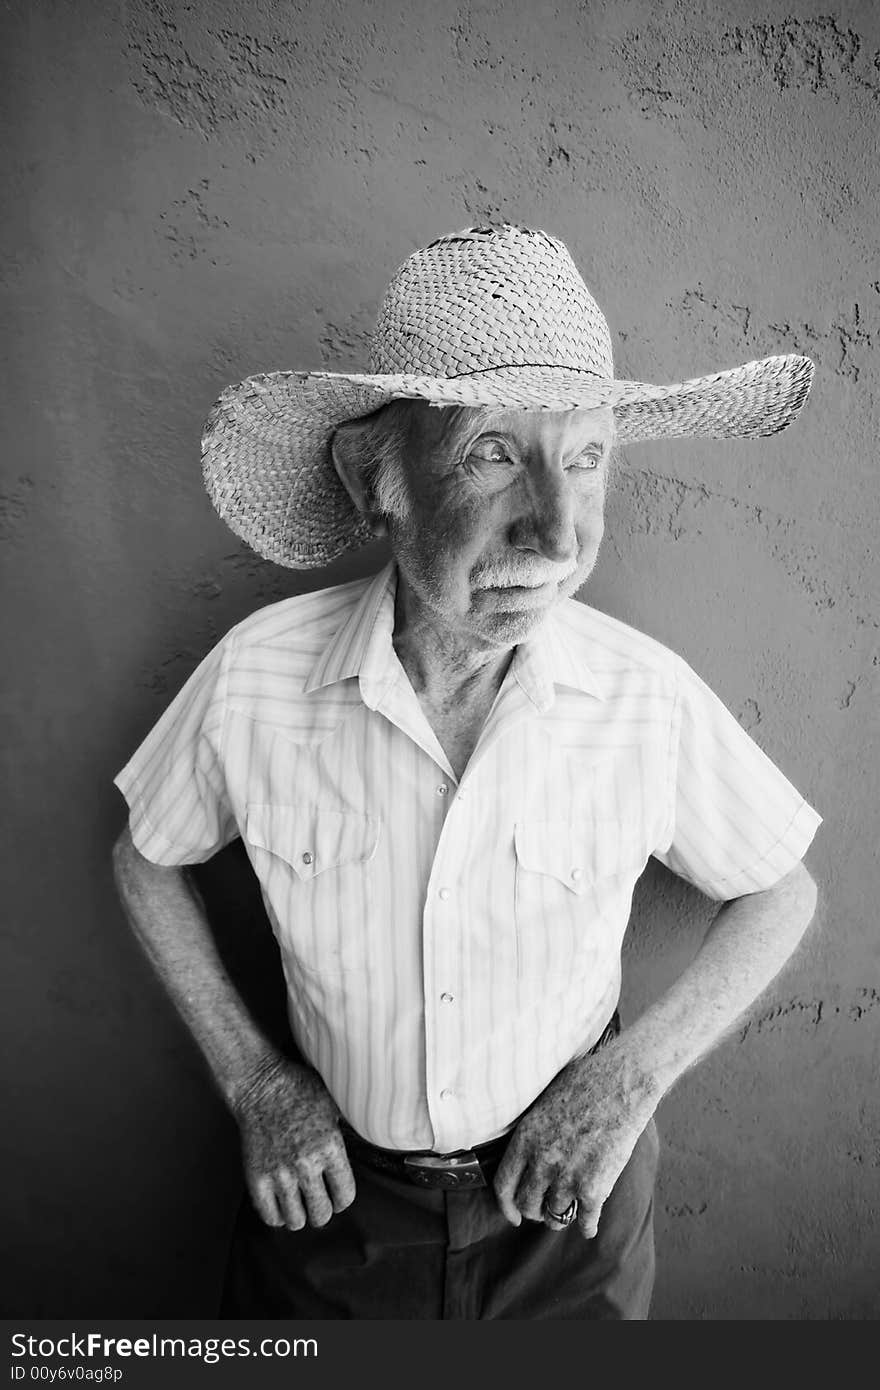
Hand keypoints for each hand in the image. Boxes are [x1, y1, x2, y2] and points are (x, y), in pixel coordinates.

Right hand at [232, 1057, 355, 1231]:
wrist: (261, 1085)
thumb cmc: (298, 1090)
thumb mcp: (333, 1107)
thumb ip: (344, 1135)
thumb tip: (362, 1149)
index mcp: (330, 1147)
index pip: (345, 1195)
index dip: (343, 1199)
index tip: (338, 1196)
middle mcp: (306, 1164)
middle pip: (322, 1214)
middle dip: (323, 1210)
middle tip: (318, 1202)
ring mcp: (279, 1173)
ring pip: (296, 1220)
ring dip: (300, 1215)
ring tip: (299, 1204)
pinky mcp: (256, 1177)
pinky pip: (269, 1215)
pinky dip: (277, 1215)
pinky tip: (281, 1203)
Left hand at [493, 1040, 657, 1238]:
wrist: (622, 1082)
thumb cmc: (584, 1083)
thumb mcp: (543, 1103)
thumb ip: (531, 1134)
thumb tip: (526, 1156)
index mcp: (525, 1138)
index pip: (503, 1185)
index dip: (506, 1206)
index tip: (514, 1215)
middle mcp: (542, 1161)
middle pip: (528, 1204)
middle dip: (535, 1210)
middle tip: (543, 1209)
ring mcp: (568, 1176)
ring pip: (555, 1215)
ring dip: (560, 1217)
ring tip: (566, 1212)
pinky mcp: (595, 1187)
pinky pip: (585, 1220)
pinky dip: (587, 1226)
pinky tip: (589, 1225)